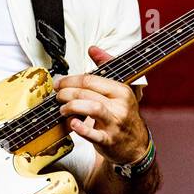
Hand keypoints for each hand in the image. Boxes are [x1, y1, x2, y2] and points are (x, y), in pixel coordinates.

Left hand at [54, 45, 149, 165]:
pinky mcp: (109, 140)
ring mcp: (115, 123)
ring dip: (72, 106)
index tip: (59, 83)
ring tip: (62, 109)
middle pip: (88, 92)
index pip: (91, 80)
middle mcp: (120, 105)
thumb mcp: (119, 89)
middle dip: (67, 92)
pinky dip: (81, 128)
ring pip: (92, 108)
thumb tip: (93, 49)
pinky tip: (72, 124)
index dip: (70, 80)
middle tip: (57, 96)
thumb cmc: (123, 114)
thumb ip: (106, 67)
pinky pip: (94, 134)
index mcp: (122, 91)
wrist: (135, 144)